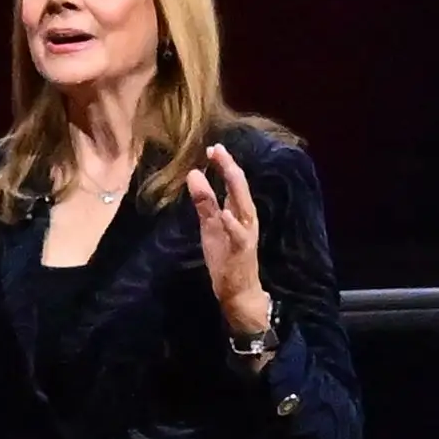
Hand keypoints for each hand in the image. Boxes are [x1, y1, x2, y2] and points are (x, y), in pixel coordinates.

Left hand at [191, 144, 270, 339]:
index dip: (224, 164)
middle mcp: (246, 218)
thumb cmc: (226, 256)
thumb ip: (204, 202)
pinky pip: (238, 235)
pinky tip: (225, 212)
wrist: (239, 290)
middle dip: (230, 167)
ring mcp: (245, 234)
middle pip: (239, 188)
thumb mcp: (210, 226)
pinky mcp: (241, 250)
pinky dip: (232, 223)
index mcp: (239, 211)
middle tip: (217, 149)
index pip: (233, 182)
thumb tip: (193, 174)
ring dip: (235, 187)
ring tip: (226, 167)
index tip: (212, 148)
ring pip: (243, 206)